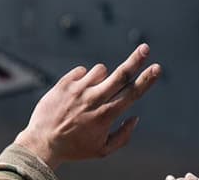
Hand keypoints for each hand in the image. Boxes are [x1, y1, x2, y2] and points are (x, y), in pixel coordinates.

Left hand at [14, 44, 161, 168]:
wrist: (41, 143)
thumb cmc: (74, 148)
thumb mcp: (102, 150)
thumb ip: (123, 136)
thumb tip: (136, 118)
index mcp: (105, 115)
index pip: (132, 93)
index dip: (146, 80)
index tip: (157, 68)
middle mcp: (93, 100)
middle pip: (120, 75)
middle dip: (136, 60)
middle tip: (145, 48)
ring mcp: (78, 90)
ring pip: (101, 70)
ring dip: (102, 78)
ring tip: (91, 94)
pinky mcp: (64, 84)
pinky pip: (82, 71)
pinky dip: (84, 78)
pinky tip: (77, 93)